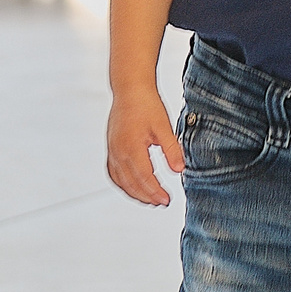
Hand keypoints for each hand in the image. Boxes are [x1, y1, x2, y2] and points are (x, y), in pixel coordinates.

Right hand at [105, 87, 183, 205]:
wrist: (130, 88)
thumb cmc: (147, 104)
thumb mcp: (164, 126)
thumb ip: (172, 149)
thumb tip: (179, 170)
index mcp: (131, 147)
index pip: (144, 178)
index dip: (156, 192)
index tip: (167, 200)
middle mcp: (118, 152)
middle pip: (131, 183)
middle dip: (147, 197)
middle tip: (163, 203)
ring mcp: (112, 150)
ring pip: (120, 181)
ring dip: (135, 193)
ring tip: (150, 200)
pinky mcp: (111, 148)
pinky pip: (113, 173)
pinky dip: (123, 184)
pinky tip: (133, 188)